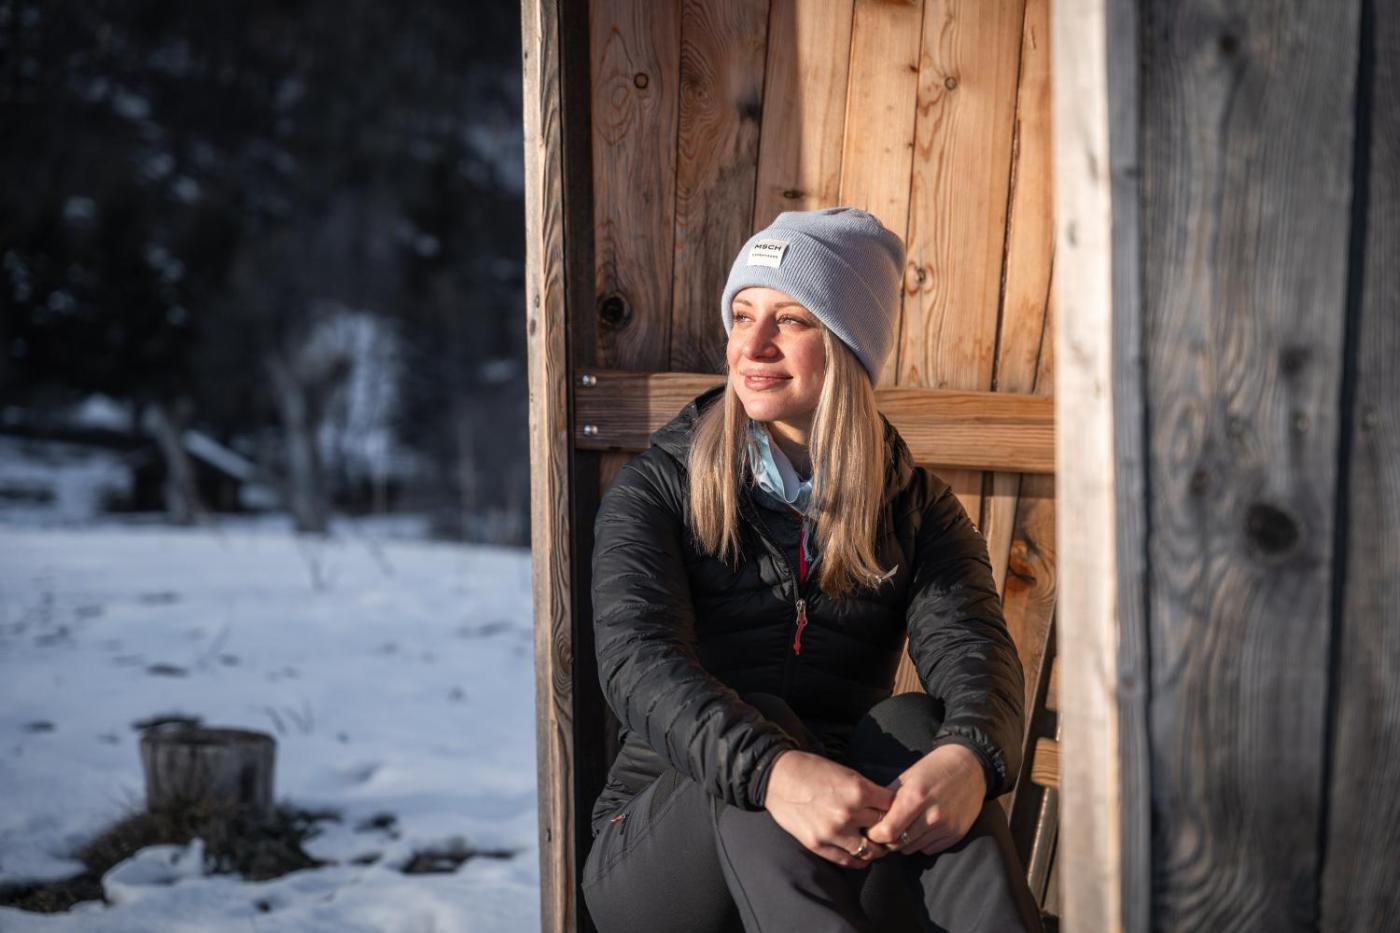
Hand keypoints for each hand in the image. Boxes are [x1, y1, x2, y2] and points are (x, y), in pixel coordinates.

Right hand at [762, 750, 895, 868]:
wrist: (777, 777)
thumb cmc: (811, 770)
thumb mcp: (845, 772)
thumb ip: (865, 791)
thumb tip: (885, 806)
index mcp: (858, 790)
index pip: (892, 807)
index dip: (895, 808)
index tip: (893, 811)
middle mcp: (849, 813)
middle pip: (883, 829)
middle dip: (887, 828)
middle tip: (888, 830)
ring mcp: (833, 832)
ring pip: (870, 850)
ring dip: (875, 848)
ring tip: (875, 845)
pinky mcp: (819, 844)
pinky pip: (848, 860)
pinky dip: (858, 860)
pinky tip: (860, 855)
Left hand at [864, 743, 985, 855]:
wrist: (970, 767)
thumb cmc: (934, 768)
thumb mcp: (907, 776)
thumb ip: (889, 798)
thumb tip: (870, 817)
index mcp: (915, 797)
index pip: (888, 831)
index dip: (875, 834)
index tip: (871, 829)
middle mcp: (932, 815)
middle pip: (898, 843)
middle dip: (887, 840)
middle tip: (885, 831)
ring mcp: (945, 827)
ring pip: (912, 848)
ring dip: (904, 842)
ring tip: (904, 827)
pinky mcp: (955, 835)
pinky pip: (929, 849)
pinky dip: (921, 843)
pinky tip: (921, 829)